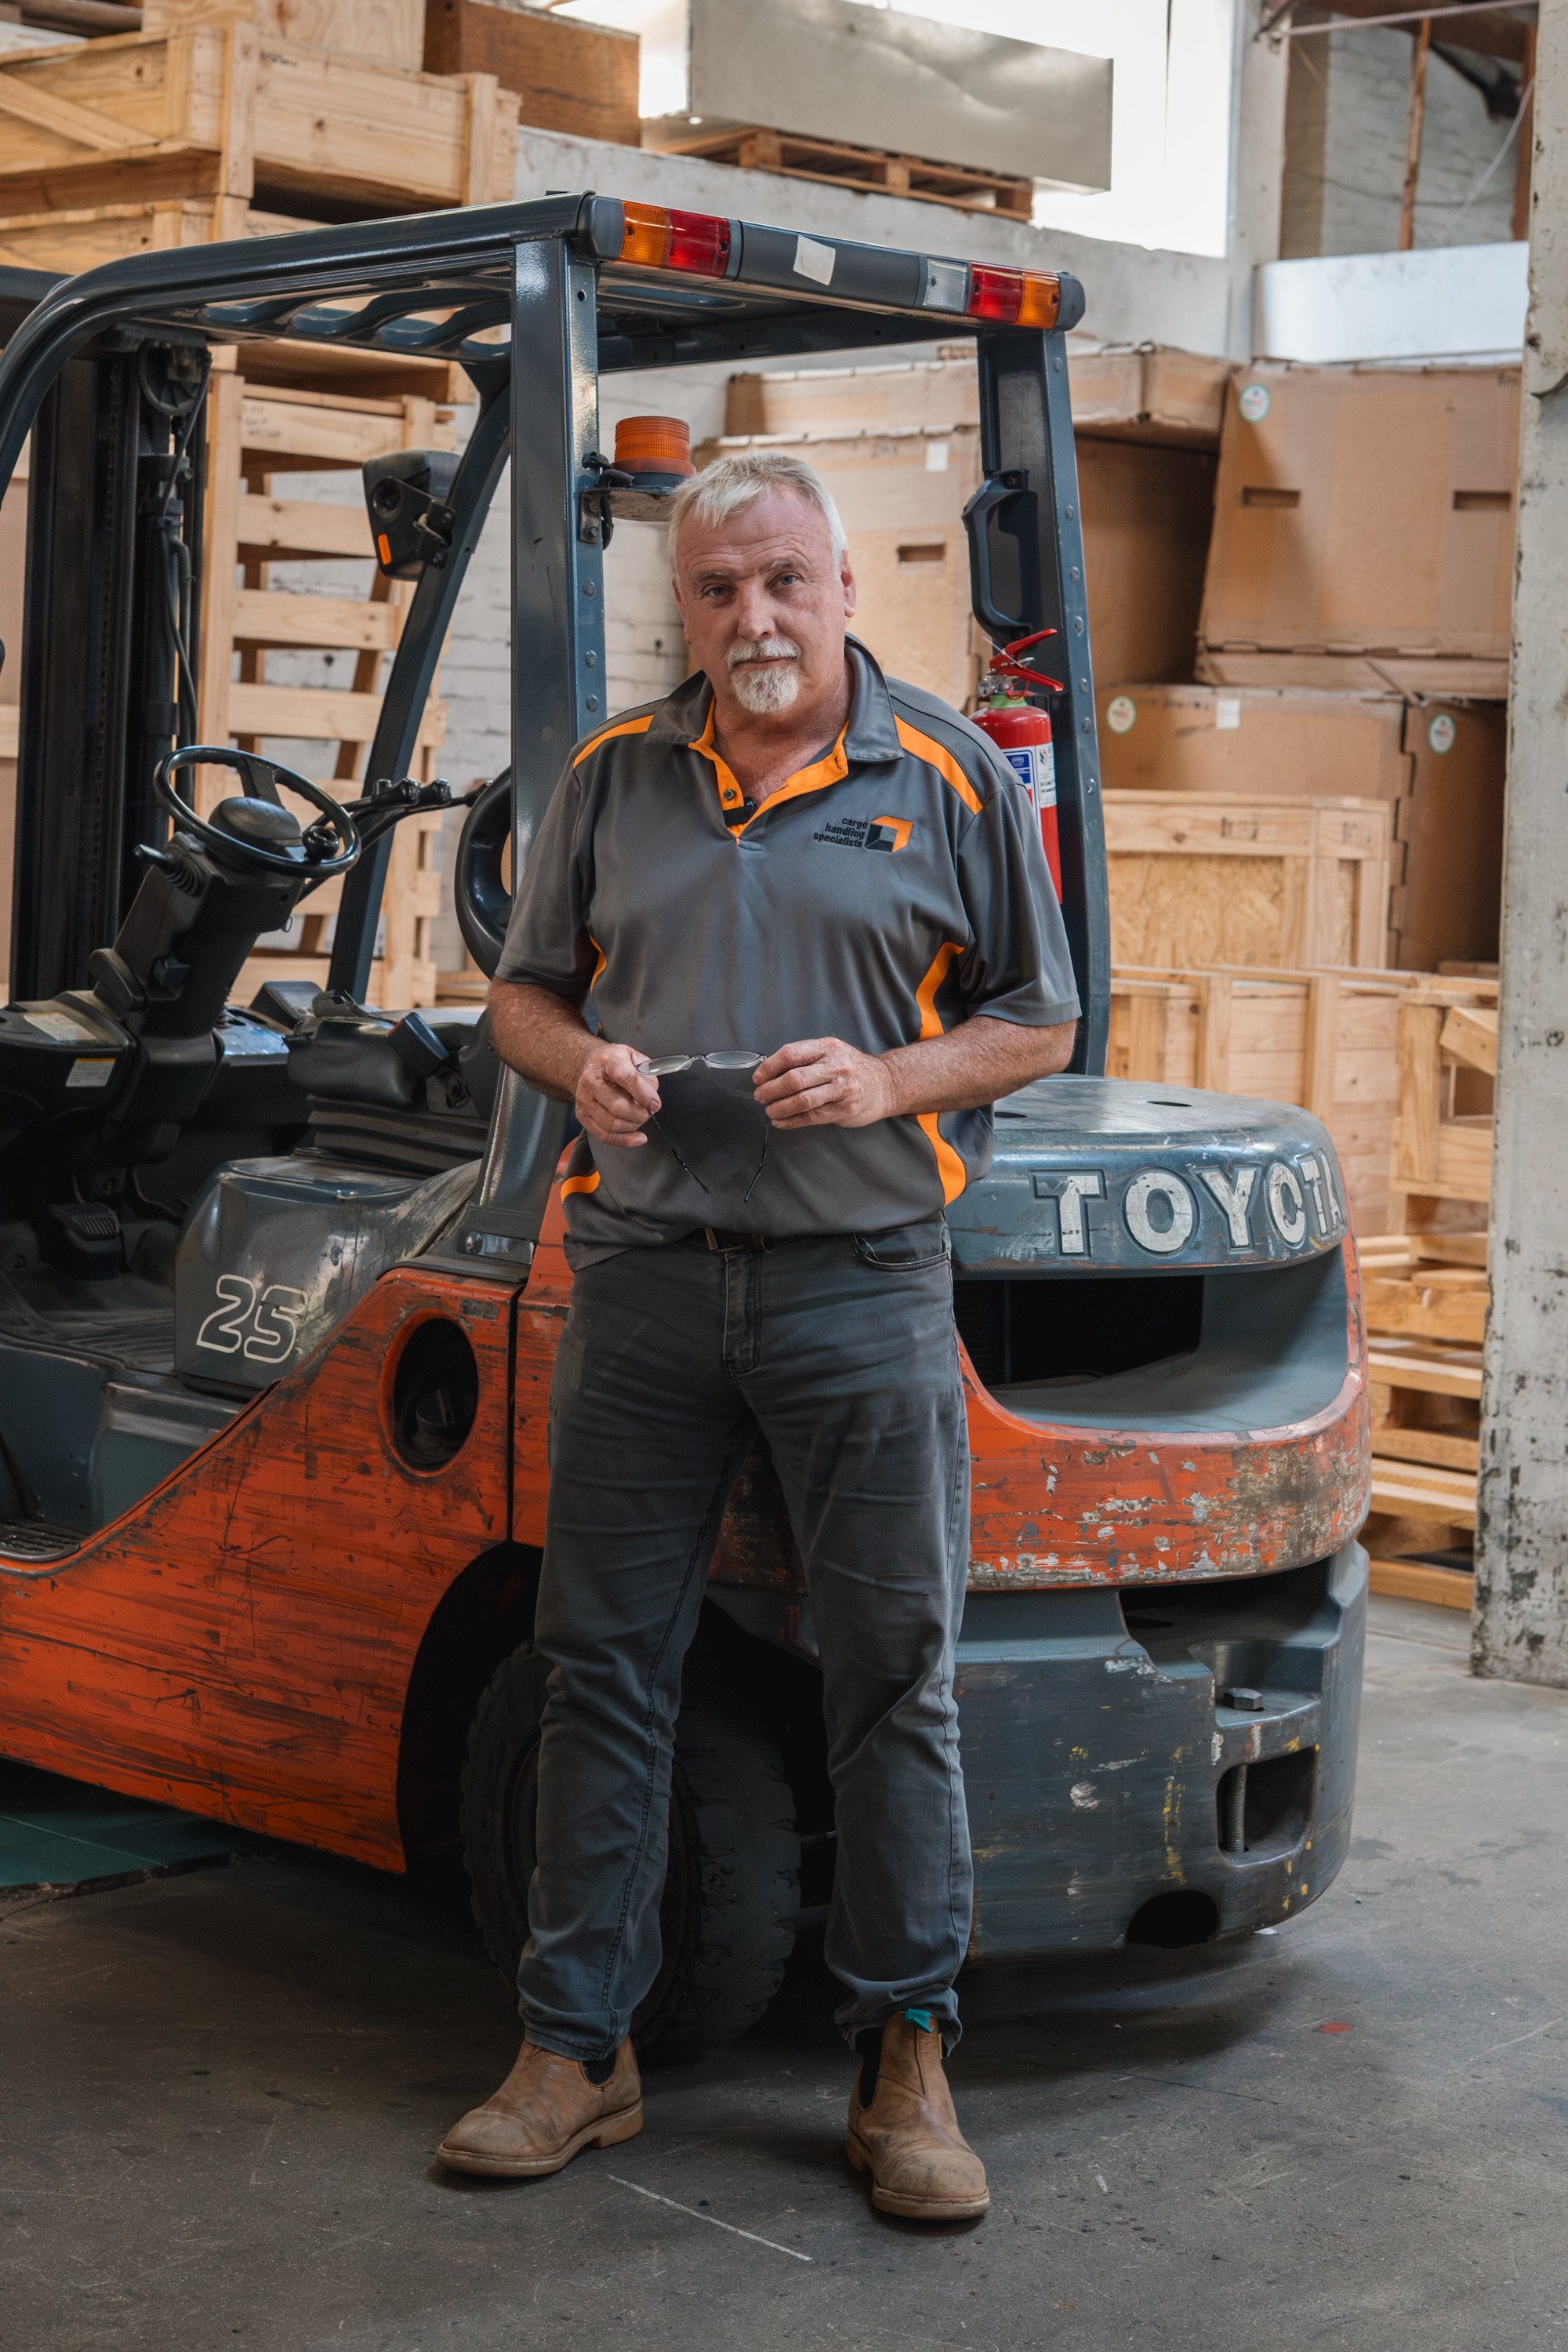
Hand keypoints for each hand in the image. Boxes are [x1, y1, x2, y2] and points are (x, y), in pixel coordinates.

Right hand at [575, 1042, 660, 1147]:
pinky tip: (637, 1138)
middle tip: (648, 1111)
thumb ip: (646, 1076)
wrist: (589, 1065)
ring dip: (633, 1125)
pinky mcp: (583, 1116)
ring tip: (640, 1117)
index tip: (654, 1103)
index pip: (624, 1076)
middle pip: (617, 1106)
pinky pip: (605, 1136)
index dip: (642, 1093)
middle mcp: (591, 1081)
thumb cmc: (613, 1062)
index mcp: (607, 1061)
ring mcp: (585, 1100)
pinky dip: (625, 1140)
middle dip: (640, 1113)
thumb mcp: (634, 1057)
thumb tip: (651, 1100)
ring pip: (612, 1124)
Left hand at [753, 1036, 895, 1129]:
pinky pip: (812, 1117)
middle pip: (795, 1079)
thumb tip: (770, 1070)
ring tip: (770, 1111)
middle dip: (771, 1090)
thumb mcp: (832, 1052)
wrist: (886, 1083)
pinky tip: (782, 1122)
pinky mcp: (845, 1110)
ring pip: (802, 1100)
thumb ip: (806, 1058)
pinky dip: (792, 1121)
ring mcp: (842, 1089)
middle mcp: (836, 1067)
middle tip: (760, 1096)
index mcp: (828, 1048)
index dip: (770, 1067)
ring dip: (780, 1108)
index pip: (791, 1054)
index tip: (758, 1077)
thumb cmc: (852, 1067)